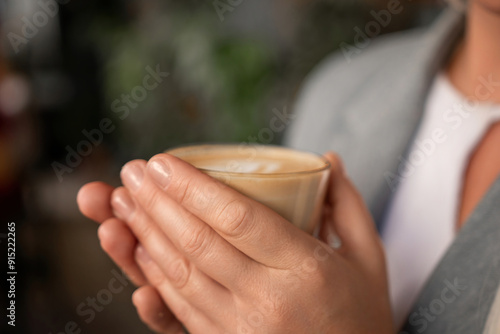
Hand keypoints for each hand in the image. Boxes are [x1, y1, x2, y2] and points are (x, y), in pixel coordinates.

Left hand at [81, 152, 392, 332]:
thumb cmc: (362, 319)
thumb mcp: (369, 259)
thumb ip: (348, 205)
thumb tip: (330, 159)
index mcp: (305, 268)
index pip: (237, 218)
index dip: (193, 187)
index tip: (164, 163)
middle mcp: (268, 299)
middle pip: (198, 242)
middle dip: (157, 202)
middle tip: (134, 173)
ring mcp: (242, 327)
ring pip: (180, 273)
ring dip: (146, 234)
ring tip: (123, 203)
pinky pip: (181, 305)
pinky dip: (156, 273)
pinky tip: (141, 248)